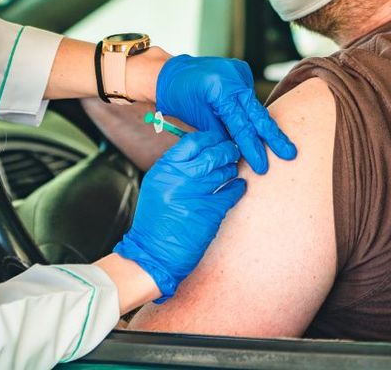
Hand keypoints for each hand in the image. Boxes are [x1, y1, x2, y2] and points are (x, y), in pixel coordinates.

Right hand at [113, 131, 246, 301]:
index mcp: (165, 169)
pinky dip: (237, 187)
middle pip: (212, 154)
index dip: (210, 138)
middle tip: (232, 150)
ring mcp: (196, 194)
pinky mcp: (210, 212)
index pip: (192, 142)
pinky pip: (231, 192)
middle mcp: (180, 178)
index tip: (217, 139)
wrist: (152, 254)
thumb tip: (200, 152)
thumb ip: (175, 168)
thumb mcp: (157, 186)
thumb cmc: (154, 221)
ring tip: (232, 169)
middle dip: (226, 150)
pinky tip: (239, 185)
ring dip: (231, 168)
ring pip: (223, 172)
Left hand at [156, 55, 297, 173]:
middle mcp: (234, 77)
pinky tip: (263, 128)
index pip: (241, 125)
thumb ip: (222, 133)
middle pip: (257, 114)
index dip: (252, 148)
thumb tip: (240, 150)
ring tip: (282, 147)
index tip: (262, 166)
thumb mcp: (199, 120)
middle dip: (273, 137)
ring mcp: (239, 71)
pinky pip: (249, 97)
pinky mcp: (240, 70)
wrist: (169, 73)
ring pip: (254, 106)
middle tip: (290, 154)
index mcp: (221, 90)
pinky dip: (253, 112)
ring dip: (264, 127)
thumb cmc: (179, 99)